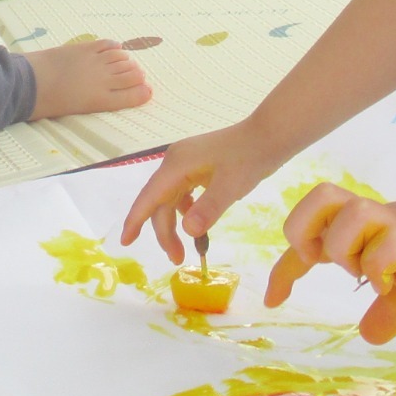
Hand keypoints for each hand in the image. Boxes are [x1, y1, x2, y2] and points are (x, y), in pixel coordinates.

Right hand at [118, 120, 289, 262]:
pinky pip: (182, 193)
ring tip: (184, 250)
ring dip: (174, 225)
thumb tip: (187, 231)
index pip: (149, 197)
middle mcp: (175, 163)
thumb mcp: (231, 186)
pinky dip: (185, 212)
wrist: (269, 135)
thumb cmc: (250, 157)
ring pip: (170, 200)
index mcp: (176, 165)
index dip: (135, 220)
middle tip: (177, 259)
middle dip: (164, 232)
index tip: (125, 242)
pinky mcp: (197, 167)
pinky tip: (195, 225)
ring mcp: (185, 164)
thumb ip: (208, 208)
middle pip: (160, 203)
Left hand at [264, 183, 395, 343]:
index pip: (316, 232)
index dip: (286, 266)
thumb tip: (370, 333)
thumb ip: (394, 304)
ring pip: (349, 215)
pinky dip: (380, 267)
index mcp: (373, 229)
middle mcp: (381, 221)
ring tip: (372, 276)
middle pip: (319, 198)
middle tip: (322, 263)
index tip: (273, 300)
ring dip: (348, 249)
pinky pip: (386, 245)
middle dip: (304, 231)